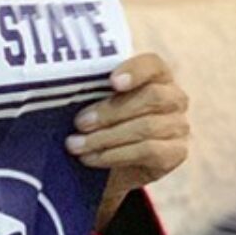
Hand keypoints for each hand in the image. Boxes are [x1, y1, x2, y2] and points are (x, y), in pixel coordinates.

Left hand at [66, 53, 189, 229]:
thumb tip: (57, 83)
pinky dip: (115, 155)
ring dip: (105, 138)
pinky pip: (149, 150)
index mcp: (155, 76)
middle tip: (78, 124)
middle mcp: (173, 98)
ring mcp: (179, 125)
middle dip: (109, 112)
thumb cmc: (96, 126)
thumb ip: (86, 91)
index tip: (112, 82)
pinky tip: (91, 159)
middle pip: (150, 97)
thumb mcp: (90, 104)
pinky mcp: (176, 152)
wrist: (107, 170)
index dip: (135, 70)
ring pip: (147, 127)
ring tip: (75, 146)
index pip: (153, 64)